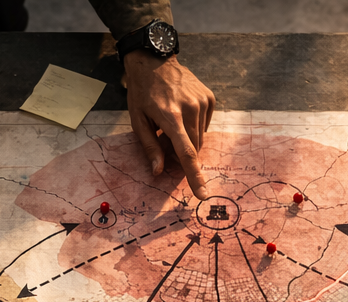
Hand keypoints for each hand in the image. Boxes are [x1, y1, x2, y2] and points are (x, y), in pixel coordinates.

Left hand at [124, 51, 214, 198]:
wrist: (154, 60)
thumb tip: (158, 172)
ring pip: (200, 138)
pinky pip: (204, 124)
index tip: (202, 194)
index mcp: (171, 117)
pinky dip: (194, 126)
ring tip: (172, 123)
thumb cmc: (142, 92)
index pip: (186, 153)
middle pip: (194, 147)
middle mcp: (191, 109)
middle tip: (165, 139)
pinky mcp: (209, 97)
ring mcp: (202, 101)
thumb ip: (150, 147)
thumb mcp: (138, 120)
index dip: (194, 176)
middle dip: (182, 152)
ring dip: (188, 139)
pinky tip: (183, 113)